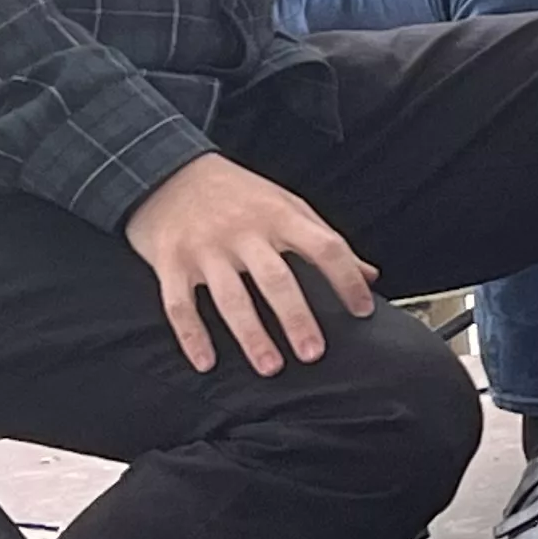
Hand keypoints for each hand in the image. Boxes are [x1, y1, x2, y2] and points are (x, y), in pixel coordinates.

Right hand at [124, 152, 377, 377]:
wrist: (167, 171)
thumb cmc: (237, 194)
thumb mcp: (285, 204)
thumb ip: (324, 240)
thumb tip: (370, 274)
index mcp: (280, 215)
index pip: (324, 247)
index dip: (347, 279)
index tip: (363, 310)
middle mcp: (244, 232)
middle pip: (276, 278)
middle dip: (296, 317)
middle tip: (313, 353)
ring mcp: (205, 248)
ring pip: (230, 297)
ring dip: (251, 335)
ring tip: (270, 367)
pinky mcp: (170, 262)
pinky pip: (180, 304)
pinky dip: (192, 336)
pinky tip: (206, 362)